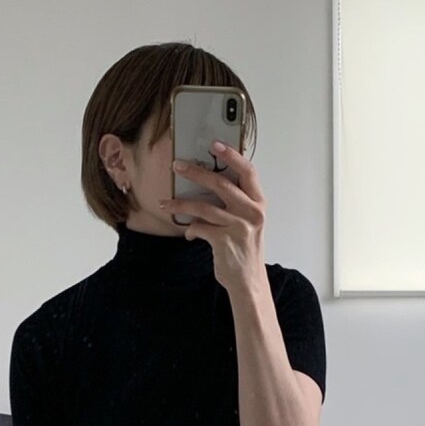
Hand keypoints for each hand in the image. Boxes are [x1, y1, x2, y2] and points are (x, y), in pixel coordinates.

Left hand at [159, 142, 266, 293]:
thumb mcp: (249, 222)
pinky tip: (189, 233)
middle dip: (195, 172)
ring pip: (203, 207)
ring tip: (166, 203)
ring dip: (180, 204)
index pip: (248, 171)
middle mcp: (252, 213)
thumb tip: (209, 181)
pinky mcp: (224, 242)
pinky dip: (190, 229)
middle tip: (177, 166)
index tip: (215, 144)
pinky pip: (199, 227)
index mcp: (258, 203)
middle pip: (221, 184)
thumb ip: (237, 202)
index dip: (231, 155)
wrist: (249, 281)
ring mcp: (239, 227)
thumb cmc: (245, 249)